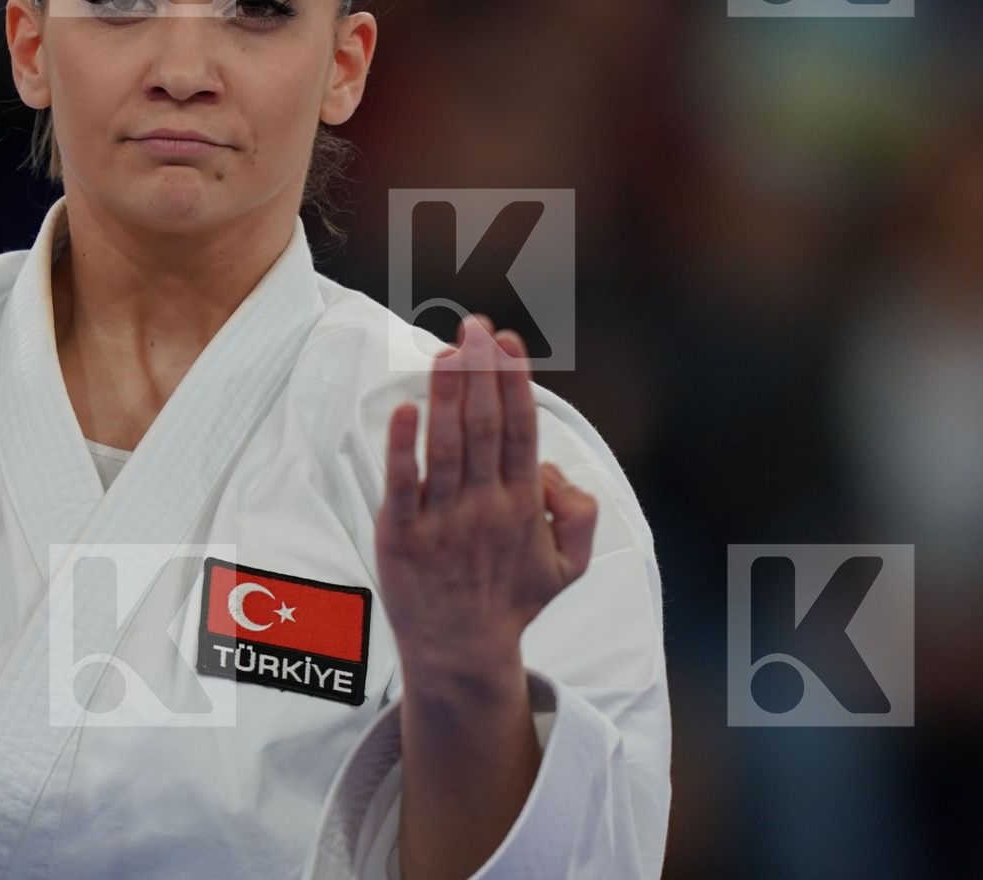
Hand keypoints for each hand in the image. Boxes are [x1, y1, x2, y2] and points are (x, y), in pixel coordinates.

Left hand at [375, 315, 597, 697]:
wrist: (460, 654)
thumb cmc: (510, 601)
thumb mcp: (569, 566)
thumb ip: (580, 513)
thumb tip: (557, 471)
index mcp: (523, 506)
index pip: (520, 430)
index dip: (514, 383)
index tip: (508, 341)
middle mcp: (486, 507)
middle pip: (485, 426)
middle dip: (482, 373)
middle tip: (476, 328)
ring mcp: (443, 521)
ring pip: (447, 446)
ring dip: (448, 394)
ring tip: (447, 350)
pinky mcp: (402, 535)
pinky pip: (403, 484)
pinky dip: (404, 446)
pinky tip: (405, 410)